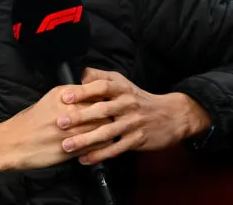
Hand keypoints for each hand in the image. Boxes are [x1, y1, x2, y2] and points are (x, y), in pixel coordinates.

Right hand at [0, 85, 112, 171]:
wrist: (12, 143)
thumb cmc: (30, 120)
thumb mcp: (51, 99)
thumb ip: (72, 94)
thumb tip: (92, 92)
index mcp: (64, 96)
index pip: (96, 93)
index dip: (106, 98)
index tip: (111, 102)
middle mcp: (69, 112)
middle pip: (102, 111)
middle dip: (109, 114)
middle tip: (113, 117)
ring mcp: (71, 132)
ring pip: (102, 129)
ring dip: (107, 131)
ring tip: (109, 131)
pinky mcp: (71, 150)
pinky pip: (95, 147)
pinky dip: (100, 146)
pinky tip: (99, 144)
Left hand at [57, 68, 211, 164]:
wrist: (171, 116)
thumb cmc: (141, 99)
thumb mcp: (124, 83)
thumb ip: (102, 77)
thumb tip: (81, 73)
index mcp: (123, 89)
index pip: (102, 87)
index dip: (84, 91)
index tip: (65, 96)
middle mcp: (128, 104)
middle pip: (101, 110)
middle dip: (80, 117)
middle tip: (60, 122)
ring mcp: (132, 123)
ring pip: (106, 132)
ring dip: (85, 140)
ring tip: (66, 145)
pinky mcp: (137, 140)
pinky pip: (115, 149)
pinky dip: (99, 155)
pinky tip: (84, 159)